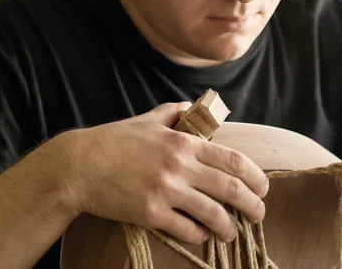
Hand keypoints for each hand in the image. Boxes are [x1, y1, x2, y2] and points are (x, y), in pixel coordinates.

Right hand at [63, 102, 268, 243]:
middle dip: (253, 205)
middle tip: (260, 213)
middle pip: (231, 188)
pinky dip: (199, 235)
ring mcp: (165, 191)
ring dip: (229, 226)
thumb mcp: (149, 118)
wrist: (79, 165)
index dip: (255, 176)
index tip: (263, 188)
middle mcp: (179, 165)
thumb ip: (175, 112)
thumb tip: (195, 107)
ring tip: (233, 232)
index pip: (233, 159)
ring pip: (212, 213)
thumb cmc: (115, 140)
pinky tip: (202, 235)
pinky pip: (185, 229)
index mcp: (183, 141)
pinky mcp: (149, 213)